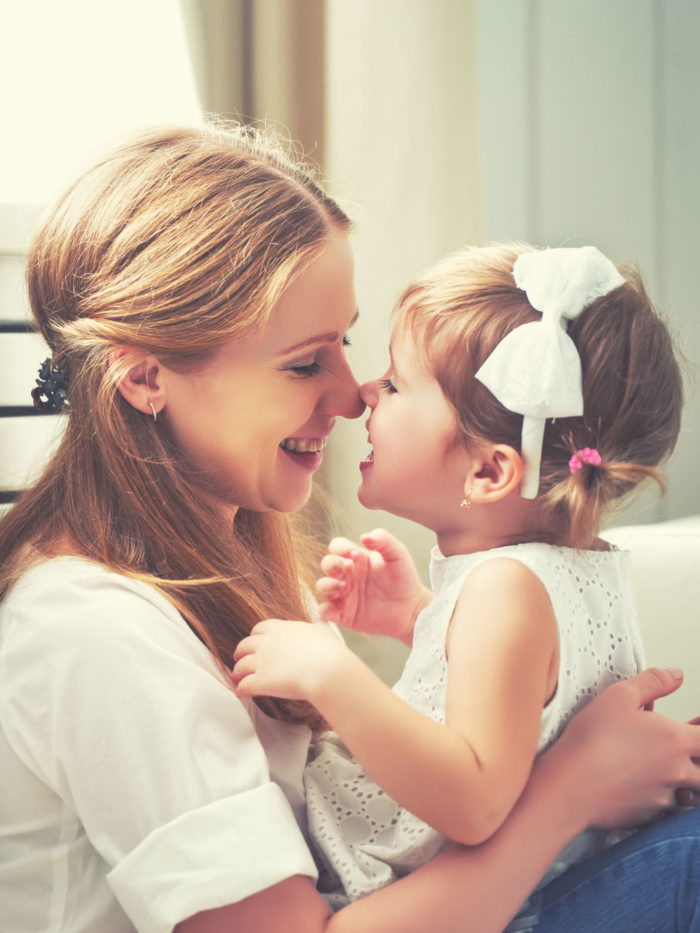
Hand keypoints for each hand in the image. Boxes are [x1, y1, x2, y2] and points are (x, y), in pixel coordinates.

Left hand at [231, 619, 352, 702]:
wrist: (327, 670)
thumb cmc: (329, 651)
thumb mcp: (322, 631)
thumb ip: (313, 629)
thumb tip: (316, 629)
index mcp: (281, 629)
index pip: (260, 628)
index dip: (255, 636)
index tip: (254, 640)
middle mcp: (267, 643)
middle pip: (245, 645)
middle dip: (240, 652)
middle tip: (239, 658)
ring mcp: (262, 661)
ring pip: (241, 666)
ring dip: (237, 672)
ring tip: (237, 677)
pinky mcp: (260, 681)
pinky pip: (244, 685)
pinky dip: (241, 689)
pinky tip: (241, 693)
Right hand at [315, 529, 431, 642]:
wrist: (412, 609)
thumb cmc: (405, 578)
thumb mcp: (398, 554)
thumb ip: (383, 540)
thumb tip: (364, 536)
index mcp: (357, 558)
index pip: (337, 546)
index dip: (340, 549)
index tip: (355, 555)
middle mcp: (347, 574)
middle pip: (327, 564)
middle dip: (332, 565)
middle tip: (348, 569)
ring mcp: (344, 594)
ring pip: (322, 586)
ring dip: (328, 585)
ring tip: (345, 588)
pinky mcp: (343, 614)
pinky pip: (324, 611)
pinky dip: (327, 609)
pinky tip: (341, 608)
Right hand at [542, 668, 699, 829]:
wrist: (572, 785)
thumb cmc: (592, 738)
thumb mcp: (619, 696)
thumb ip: (653, 682)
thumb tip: (678, 675)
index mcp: (675, 739)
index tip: (695, 725)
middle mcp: (678, 770)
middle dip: (698, 760)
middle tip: (686, 750)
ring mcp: (665, 795)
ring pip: (693, 795)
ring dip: (689, 785)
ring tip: (676, 776)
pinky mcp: (650, 816)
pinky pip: (672, 811)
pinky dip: (669, 803)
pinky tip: (653, 793)